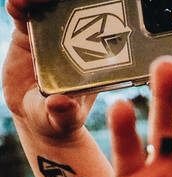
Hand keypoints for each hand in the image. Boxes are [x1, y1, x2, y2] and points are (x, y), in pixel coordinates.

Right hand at [3, 0, 95, 138]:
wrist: (37, 115)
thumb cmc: (60, 118)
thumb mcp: (64, 119)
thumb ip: (64, 112)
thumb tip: (61, 103)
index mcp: (96, 60)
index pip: (104, 31)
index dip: (102, 16)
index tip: (98, 9)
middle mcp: (76, 43)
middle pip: (77, 13)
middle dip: (69, 3)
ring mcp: (53, 36)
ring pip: (49, 9)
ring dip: (41, 1)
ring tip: (30, 0)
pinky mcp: (29, 34)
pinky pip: (24, 15)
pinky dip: (19, 6)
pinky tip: (15, 3)